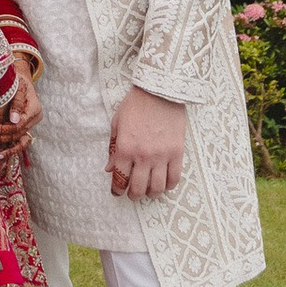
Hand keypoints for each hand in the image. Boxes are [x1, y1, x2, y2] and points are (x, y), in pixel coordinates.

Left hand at [0, 60, 39, 149]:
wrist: (19, 79)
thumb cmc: (16, 79)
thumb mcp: (18, 86)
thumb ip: (17, 102)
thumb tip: (14, 121)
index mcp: (34, 109)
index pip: (19, 125)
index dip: (4, 129)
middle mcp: (34, 120)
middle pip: (18, 134)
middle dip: (0, 138)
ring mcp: (30, 125)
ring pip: (20, 142)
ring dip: (7, 149)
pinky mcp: (24, 128)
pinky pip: (19, 142)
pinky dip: (10, 149)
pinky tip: (0, 155)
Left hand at [108, 84, 184, 200]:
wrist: (160, 91)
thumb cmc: (136, 105)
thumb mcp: (117, 124)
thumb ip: (113, 148)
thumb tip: (109, 168)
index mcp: (125, 148)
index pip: (119, 178)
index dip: (117, 189)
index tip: (117, 192)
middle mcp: (143, 156)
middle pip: (138, 187)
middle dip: (133, 195)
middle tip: (132, 194)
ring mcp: (161, 156)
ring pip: (157, 187)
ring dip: (151, 193)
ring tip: (149, 191)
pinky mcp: (177, 153)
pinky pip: (174, 177)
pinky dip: (169, 185)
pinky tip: (164, 184)